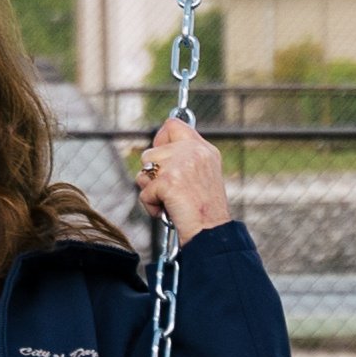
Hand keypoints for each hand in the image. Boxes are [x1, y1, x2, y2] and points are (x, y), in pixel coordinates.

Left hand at [135, 116, 230, 239]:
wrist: (211, 232)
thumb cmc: (205, 211)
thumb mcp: (203, 175)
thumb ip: (184, 159)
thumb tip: (154, 155)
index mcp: (204, 149)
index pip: (173, 125)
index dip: (160, 139)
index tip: (161, 157)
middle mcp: (194, 151)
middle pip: (150, 152)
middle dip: (152, 174)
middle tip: (169, 190)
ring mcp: (181, 164)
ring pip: (144, 171)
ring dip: (150, 190)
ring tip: (169, 201)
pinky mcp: (169, 181)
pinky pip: (144, 192)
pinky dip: (151, 206)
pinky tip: (168, 211)